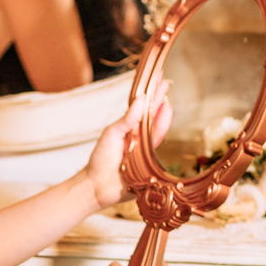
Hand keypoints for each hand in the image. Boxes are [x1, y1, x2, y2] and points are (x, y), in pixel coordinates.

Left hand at [84, 78, 172, 210]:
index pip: (139, 108)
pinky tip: (167, 111)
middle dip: (158, 97)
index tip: (154, 78)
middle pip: (150, 113)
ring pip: (156, 124)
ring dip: (163, 108)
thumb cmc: (101, 159)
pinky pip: (158, 139)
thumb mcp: (112, 134)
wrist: (99, 186)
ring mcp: (145, 147)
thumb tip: (141, 98)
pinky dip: (163, 125)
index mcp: (126, 129)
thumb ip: (128, 118)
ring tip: (167, 93)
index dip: (147, 93)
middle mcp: (137, 136)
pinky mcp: (151, 158)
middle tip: (166, 81)